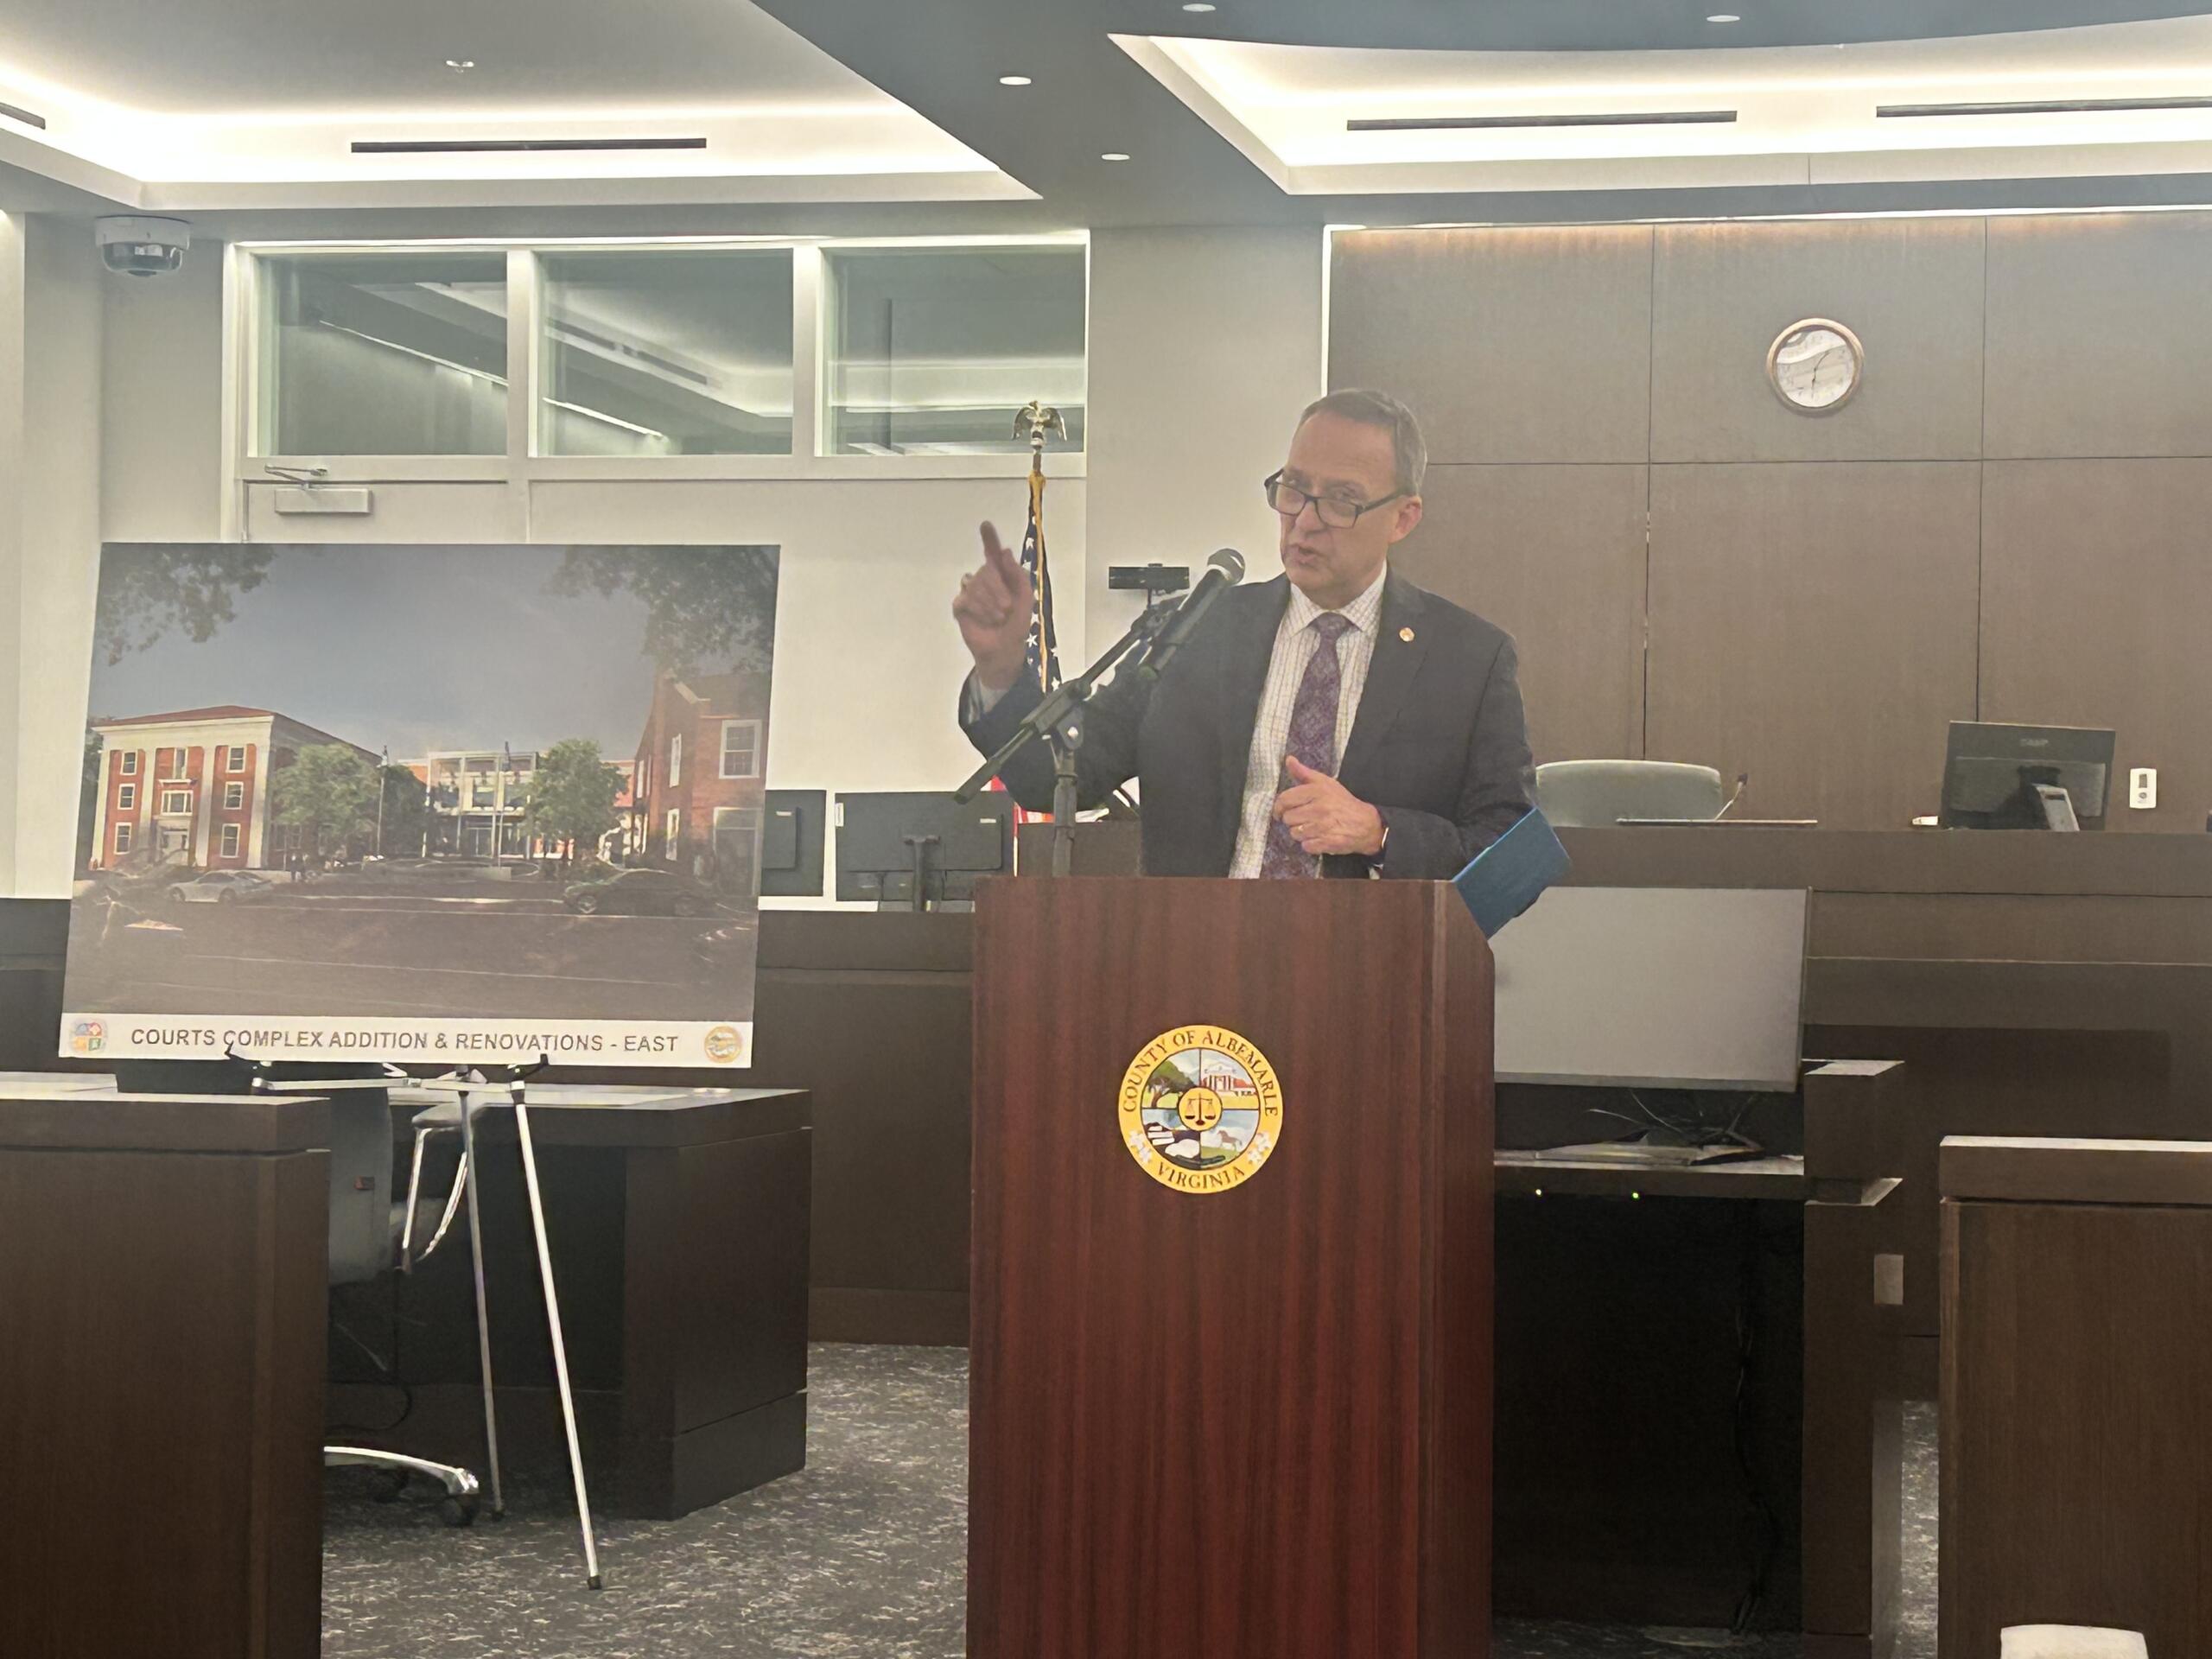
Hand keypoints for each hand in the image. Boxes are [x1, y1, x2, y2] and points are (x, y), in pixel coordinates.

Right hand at [950, 521, 1033, 694]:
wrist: (1005, 649)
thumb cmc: (1017, 624)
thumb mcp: (1025, 597)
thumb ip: (1017, 574)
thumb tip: (1005, 551)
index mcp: (1001, 576)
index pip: (992, 553)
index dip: (989, 538)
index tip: (986, 524)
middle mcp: (984, 579)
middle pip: (986, 570)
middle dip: (998, 589)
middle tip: (1007, 607)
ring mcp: (970, 592)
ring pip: (974, 583)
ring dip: (990, 603)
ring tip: (999, 617)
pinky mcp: (960, 605)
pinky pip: (965, 598)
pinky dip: (979, 609)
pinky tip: (987, 619)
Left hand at [1273, 756, 1385, 857]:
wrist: (1366, 824)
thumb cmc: (1342, 802)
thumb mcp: (1325, 783)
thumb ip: (1304, 773)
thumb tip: (1289, 760)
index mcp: (1316, 792)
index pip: (1284, 800)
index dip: (1278, 807)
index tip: (1280, 811)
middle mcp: (1318, 809)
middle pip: (1288, 818)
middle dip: (1292, 820)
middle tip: (1302, 818)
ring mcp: (1322, 827)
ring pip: (1294, 833)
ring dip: (1300, 832)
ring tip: (1311, 827)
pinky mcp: (1326, 843)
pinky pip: (1305, 846)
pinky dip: (1309, 844)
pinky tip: (1318, 837)